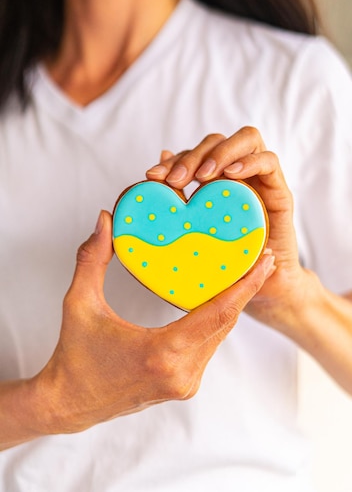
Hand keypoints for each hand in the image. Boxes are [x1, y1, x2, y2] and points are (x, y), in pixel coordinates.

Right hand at [32, 209, 274, 436]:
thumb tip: (105, 220)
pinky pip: (208, 346)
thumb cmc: (74, 356)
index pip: (218, 313)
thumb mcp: (80, 303)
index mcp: (162, 353)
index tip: (265, 260)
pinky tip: (219, 298)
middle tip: (262, 255)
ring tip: (246, 272)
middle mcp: (182, 373)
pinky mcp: (183, 385)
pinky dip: (216, 321)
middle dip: (246, 289)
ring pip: (219, 335)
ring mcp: (185, 383)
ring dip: (233, 304)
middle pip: (225, 322)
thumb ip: (92, 258)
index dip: (245, 285)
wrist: (68, 404)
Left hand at [146, 128, 314, 331]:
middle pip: (218, 141)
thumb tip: (155, 170)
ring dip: (221, 153)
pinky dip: (249, 162)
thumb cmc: (228, 261)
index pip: (196, 152)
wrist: (265, 288)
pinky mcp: (280, 191)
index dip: (174, 160)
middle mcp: (241, 172)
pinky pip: (270, 161)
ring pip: (247, 139)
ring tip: (203, 175)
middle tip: (176, 180)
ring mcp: (262, 179)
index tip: (153, 177)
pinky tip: (230, 176)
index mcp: (218, 178)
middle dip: (193, 155)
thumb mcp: (197, 230)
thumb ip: (180, 199)